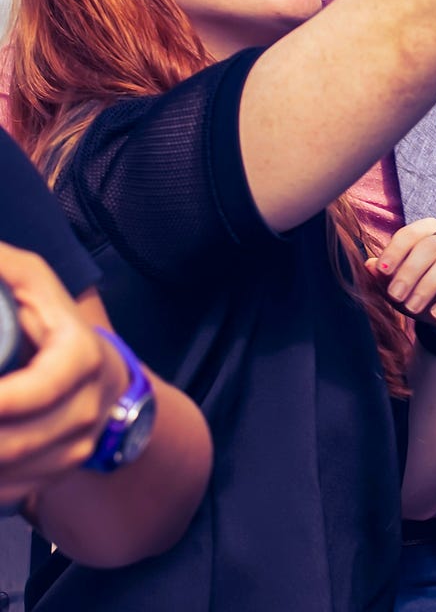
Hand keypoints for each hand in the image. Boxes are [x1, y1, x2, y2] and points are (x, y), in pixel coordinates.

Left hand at [0, 244, 123, 506]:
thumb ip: (0, 266)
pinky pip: (7, 493)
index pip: (39, 389)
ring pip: (9, 474)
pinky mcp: (54, 476)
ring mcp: (73, 449)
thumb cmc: (54, 322)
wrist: (102, 376)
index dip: (1, 402)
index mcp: (81, 358)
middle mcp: (85, 410)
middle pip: (17, 442)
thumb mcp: (34, 281)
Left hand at [365, 217, 435, 341]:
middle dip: (409, 271)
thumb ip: (384, 277)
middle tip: (395, 296)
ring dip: (427, 285)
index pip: (412, 233)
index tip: (381, 271)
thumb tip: (368, 265)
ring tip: (411, 307)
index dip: (395, 250)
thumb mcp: (400, 289)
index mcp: (430, 233)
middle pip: (431, 246)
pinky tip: (435, 314)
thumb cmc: (424, 295)